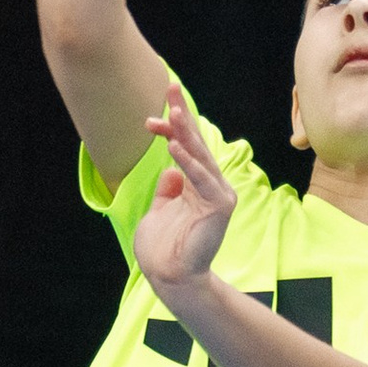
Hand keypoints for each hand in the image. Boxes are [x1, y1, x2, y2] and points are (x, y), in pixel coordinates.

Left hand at [132, 81, 234, 292]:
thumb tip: (170, 170)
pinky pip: (201, 180)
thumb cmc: (164, 249)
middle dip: (181, 116)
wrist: (171, 278)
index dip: (169, 129)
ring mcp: (217, 195)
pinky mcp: (219, 207)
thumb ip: (167, 190)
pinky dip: (188, 162)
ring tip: (171, 111)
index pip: (185, 148)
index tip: (149, 119)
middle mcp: (210, 186)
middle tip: (170, 88)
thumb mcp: (160, 211)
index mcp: (196, 186)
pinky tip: (174, 145)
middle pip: (195, 144)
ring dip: (184, 132)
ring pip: (199, 157)